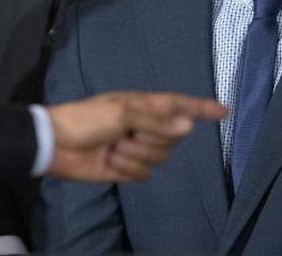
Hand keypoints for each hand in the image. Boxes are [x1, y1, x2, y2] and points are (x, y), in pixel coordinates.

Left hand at [44, 91, 225, 182]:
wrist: (57, 145)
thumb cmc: (86, 120)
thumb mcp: (121, 113)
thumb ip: (156, 121)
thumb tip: (188, 126)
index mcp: (145, 106)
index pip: (181, 106)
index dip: (202, 108)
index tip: (224, 111)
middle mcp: (145, 126)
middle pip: (172, 138)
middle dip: (151, 140)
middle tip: (124, 135)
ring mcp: (137, 148)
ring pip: (160, 158)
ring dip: (135, 156)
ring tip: (113, 149)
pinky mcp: (127, 169)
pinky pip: (144, 174)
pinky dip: (128, 171)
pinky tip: (110, 162)